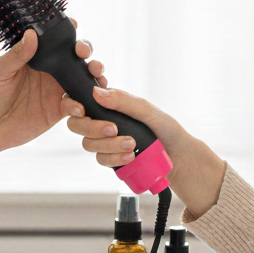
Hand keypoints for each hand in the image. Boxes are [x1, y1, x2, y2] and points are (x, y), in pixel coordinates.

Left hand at [0, 28, 105, 176]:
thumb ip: (16, 55)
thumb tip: (32, 34)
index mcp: (35, 57)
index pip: (56, 41)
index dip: (68, 32)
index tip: (74, 27)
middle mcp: (49, 72)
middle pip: (76, 58)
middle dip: (87, 53)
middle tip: (85, 55)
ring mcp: (55, 91)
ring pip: (82, 80)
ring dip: (93, 77)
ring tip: (96, 78)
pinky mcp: (57, 111)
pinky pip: (76, 106)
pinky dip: (82, 105)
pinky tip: (78, 107)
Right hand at [65, 85, 225, 216]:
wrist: (179, 157)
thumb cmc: (166, 129)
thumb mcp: (147, 110)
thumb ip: (123, 101)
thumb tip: (97, 92)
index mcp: (110, 104)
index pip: (81, 101)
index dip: (74, 106)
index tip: (82, 111)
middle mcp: (104, 121)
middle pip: (78, 125)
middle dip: (93, 128)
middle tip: (114, 130)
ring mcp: (106, 141)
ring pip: (89, 144)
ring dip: (109, 146)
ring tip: (132, 145)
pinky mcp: (111, 158)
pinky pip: (101, 160)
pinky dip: (114, 159)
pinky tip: (130, 157)